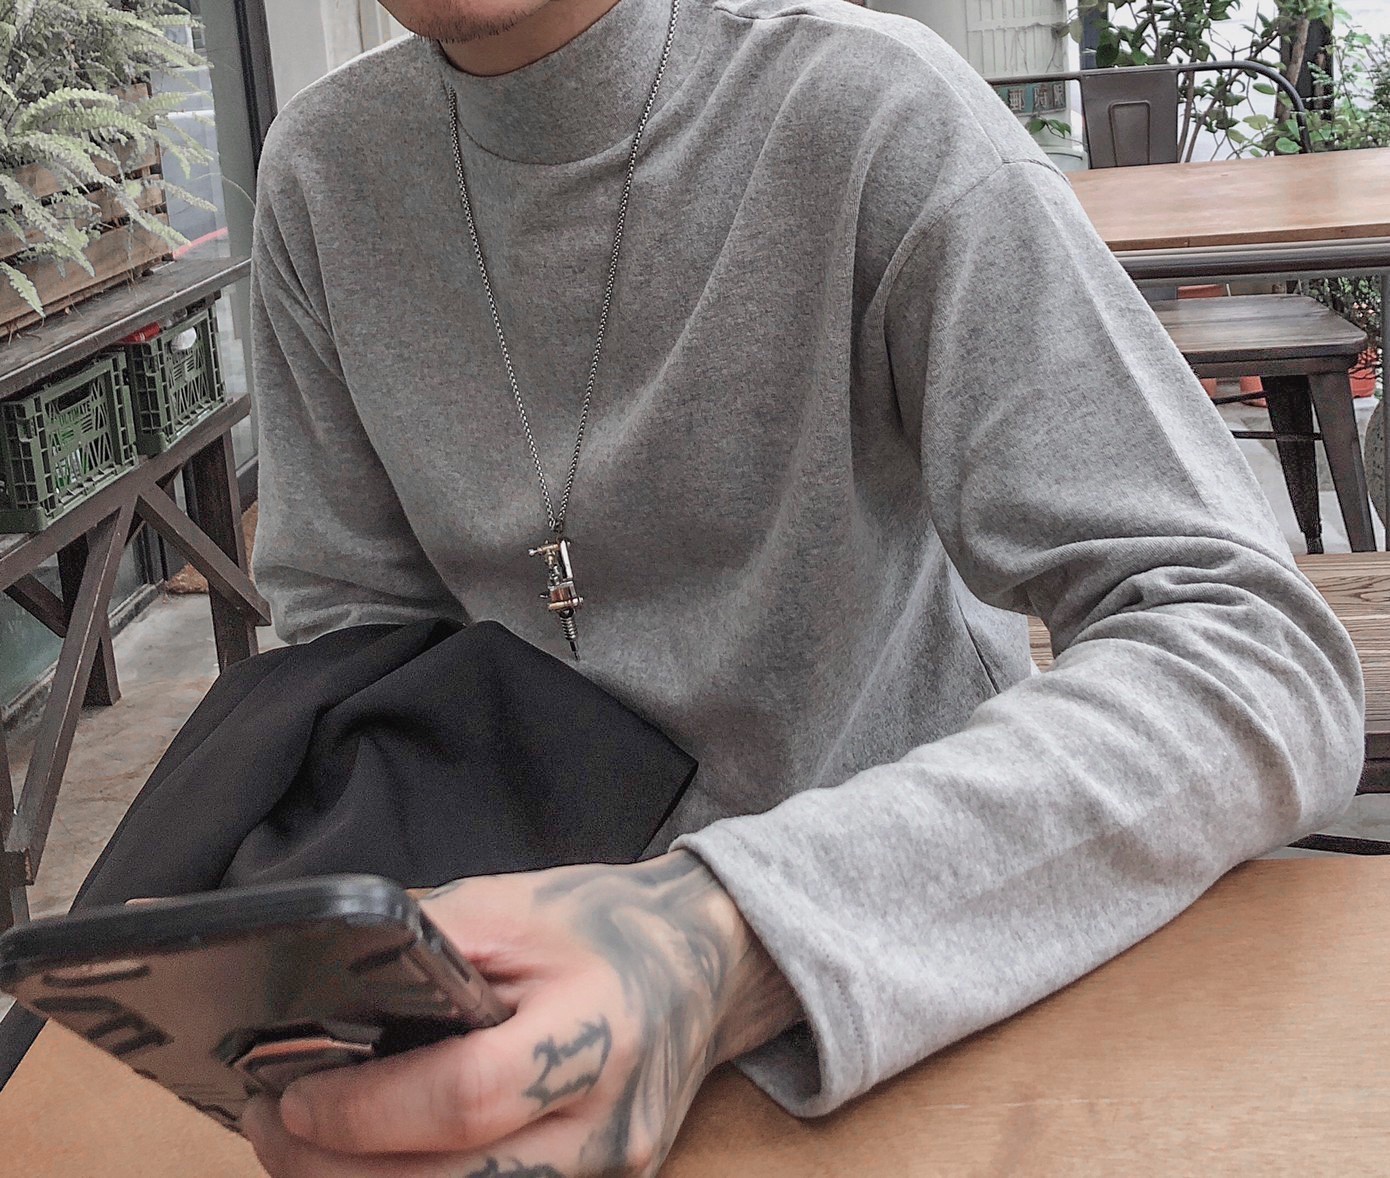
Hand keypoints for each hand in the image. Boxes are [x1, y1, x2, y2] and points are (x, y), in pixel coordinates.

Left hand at [242, 851, 800, 1176]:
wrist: (698, 965)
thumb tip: (321, 985)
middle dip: (341, 1171)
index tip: (294, 1092)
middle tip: (269, 1128)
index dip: (368, 1109)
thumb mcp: (517, 904)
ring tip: (303, 1148)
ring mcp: (608, 1175)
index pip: (471, 1097)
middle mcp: (610, 1125)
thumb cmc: (605, 927)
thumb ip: (427, 942)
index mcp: (599, 1030)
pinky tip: (366, 1161)